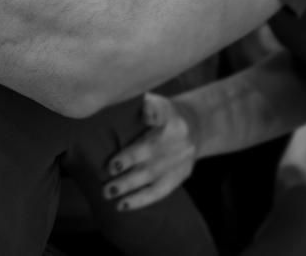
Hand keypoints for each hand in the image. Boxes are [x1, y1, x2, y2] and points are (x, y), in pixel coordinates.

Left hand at [102, 94, 199, 209]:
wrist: (196, 125)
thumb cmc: (164, 111)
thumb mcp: (156, 99)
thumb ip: (140, 102)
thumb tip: (113, 100)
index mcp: (171, 114)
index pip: (159, 112)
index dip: (149, 115)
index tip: (140, 119)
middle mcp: (180, 138)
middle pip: (152, 150)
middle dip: (129, 161)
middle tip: (108, 170)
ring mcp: (182, 160)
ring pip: (154, 175)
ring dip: (129, 186)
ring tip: (108, 193)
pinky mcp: (182, 175)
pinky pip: (160, 191)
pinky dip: (140, 200)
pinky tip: (122, 205)